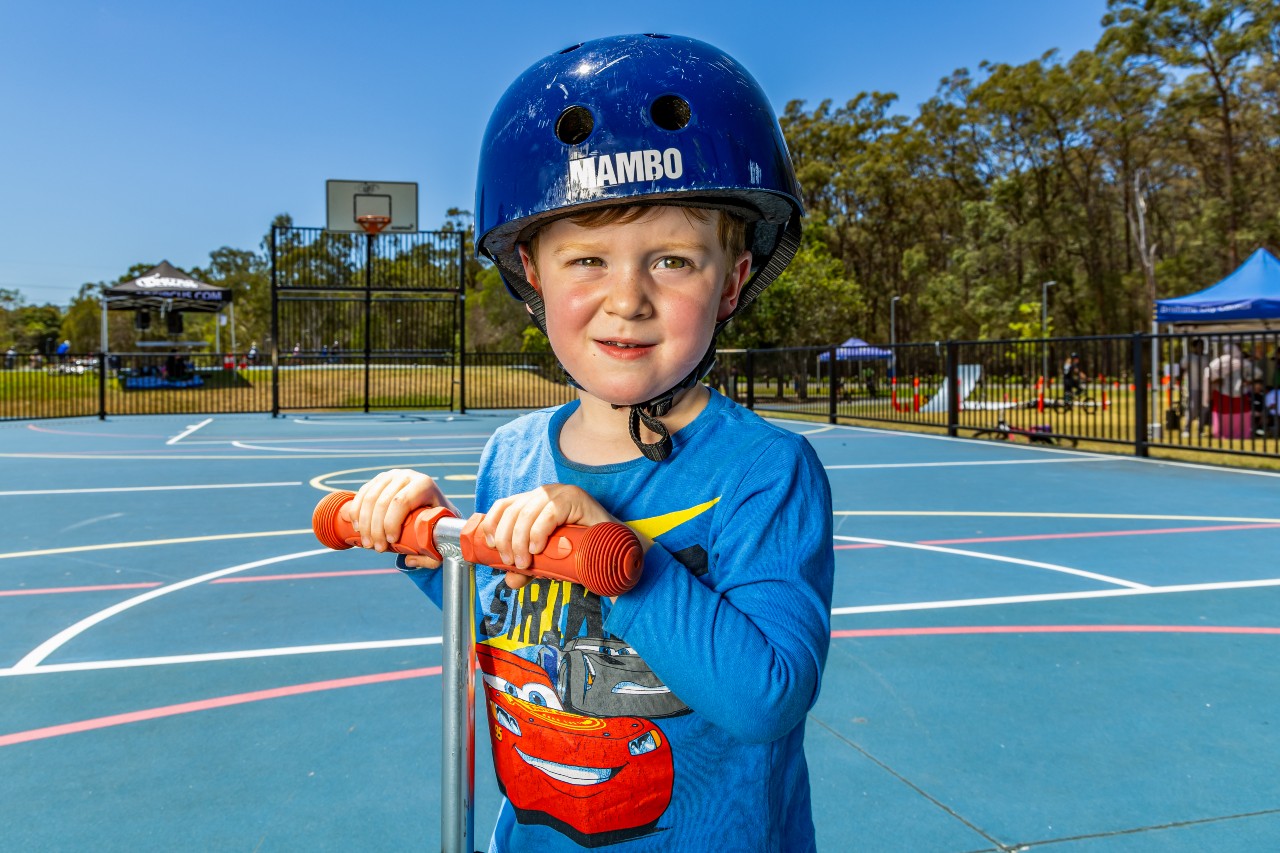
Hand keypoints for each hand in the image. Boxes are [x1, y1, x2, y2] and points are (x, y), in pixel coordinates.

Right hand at [344, 468, 455, 568]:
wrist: (433, 504)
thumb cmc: (437, 522)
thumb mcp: (441, 537)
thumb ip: (432, 556)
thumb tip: (409, 560)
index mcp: (424, 484)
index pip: (401, 502)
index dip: (391, 522)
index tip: (391, 541)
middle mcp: (407, 476)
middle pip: (383, 502)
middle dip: (376, 528)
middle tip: (376, 548)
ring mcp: (391, 476)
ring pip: (369, 499)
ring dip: (364, 523)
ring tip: (367, 543)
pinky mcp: (378, 480)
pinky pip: (362, 494)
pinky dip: (356, 512)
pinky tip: (357, 528)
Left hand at [479, 484, 627, 590]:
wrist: (614, 549)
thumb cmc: (580, 550)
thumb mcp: (548, 560)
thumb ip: (528, 567)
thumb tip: (509, 580)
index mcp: (534, 502)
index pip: (505, 504)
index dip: (492, 523)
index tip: (490, 546)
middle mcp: (545, 493)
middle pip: (513, 510)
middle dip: (505, 539)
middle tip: (512, 563)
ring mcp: (560, 493)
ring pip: (526, 512)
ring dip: (519, 540)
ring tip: (524, 563)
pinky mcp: (575, 498)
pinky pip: (549, 513)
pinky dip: (538, 532)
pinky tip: (538, 549)